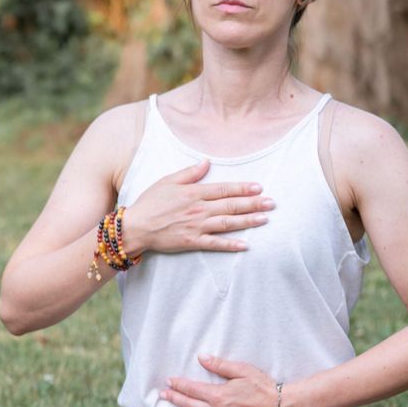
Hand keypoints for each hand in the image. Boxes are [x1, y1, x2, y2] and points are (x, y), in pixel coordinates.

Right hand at [121, 159, 274, 257]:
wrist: (136, 227)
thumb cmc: (150, 202)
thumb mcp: (168, 181)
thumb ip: (189, 173)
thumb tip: (206, 162)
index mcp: (194, 193)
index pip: (224, 189)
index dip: (243, 188)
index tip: (259, 187)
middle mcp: (198, 209)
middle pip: (231, 206)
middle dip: (253, 204)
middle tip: (272, 203)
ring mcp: (196, 227)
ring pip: (227, 223)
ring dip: (247, 221)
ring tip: (265, 219)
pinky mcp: (192, 242)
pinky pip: (215, 244)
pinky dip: (230, 245)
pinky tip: (245, 245)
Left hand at [159, 355, 279, 406]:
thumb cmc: (263, 386)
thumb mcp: (241, 370)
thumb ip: (219, 365)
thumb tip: (200, 357)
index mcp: (218, 395)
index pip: (192, 389)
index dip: (179, 384)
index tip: (168, 381)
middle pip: (190, 406)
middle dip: (175, 400)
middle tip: (162, 396)